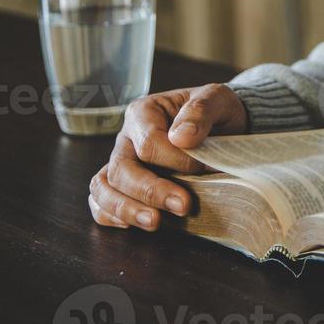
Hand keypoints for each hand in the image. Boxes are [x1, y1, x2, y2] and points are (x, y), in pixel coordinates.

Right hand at [87, 84, 247, 230]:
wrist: (224, 125)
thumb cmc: (216, 111)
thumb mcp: (217, 99)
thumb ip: (200, 111)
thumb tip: (180, 137)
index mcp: (144, 112)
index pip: (148, 143)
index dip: (176, 161)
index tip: (204, 168)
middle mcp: (126, 138)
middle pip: (120, 169)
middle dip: (150, 191)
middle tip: (182, 206)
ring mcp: (121, 162)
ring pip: (103, 187)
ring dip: (126, 208)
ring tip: (154, 222)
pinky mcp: (122, 185)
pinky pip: (100, 203)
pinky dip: (110, 216)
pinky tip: (133, 224)